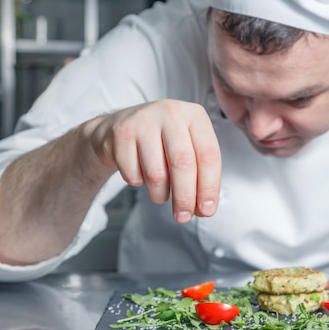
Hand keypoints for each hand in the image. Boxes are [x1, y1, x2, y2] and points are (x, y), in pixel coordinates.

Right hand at [86, 99, 221, 222]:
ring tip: (159, 193)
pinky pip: (132, 174)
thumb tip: (204, 208)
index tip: (207, 210)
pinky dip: (137, 182)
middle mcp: (171, 112)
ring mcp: (144, 119)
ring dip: (159, 194)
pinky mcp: (121, 132)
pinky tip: (139, 172)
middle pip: (183, 164)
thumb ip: (200, 175)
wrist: (119, 128)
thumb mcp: (188, 148)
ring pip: (157, 173)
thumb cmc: (161, 142)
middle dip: (185, 197)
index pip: (209, 155)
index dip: (209, 187)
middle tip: (183, 217)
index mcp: (195, 115)